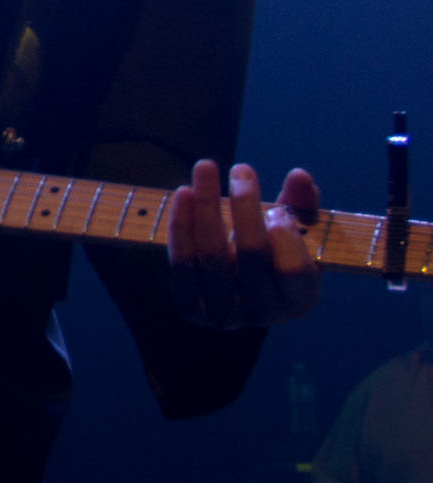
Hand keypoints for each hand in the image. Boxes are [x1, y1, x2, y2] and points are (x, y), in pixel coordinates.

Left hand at [167, 160, 320, 327]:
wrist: (236, 283)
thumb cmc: (274, 250)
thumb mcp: (296, 228)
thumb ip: (302, 204)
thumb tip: (299, 176)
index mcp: (299, 300)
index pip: (293, 268)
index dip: (284, 235)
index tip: (276, 208)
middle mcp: (263, 314)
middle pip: (250, 252)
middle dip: (245, 204)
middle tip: (241, 169)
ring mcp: (225, 316)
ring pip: (211, 253)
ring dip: (207, 204)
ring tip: (206, 167)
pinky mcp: (191, 308)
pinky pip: (181, 262)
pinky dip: (181, 224)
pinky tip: (184, 192)